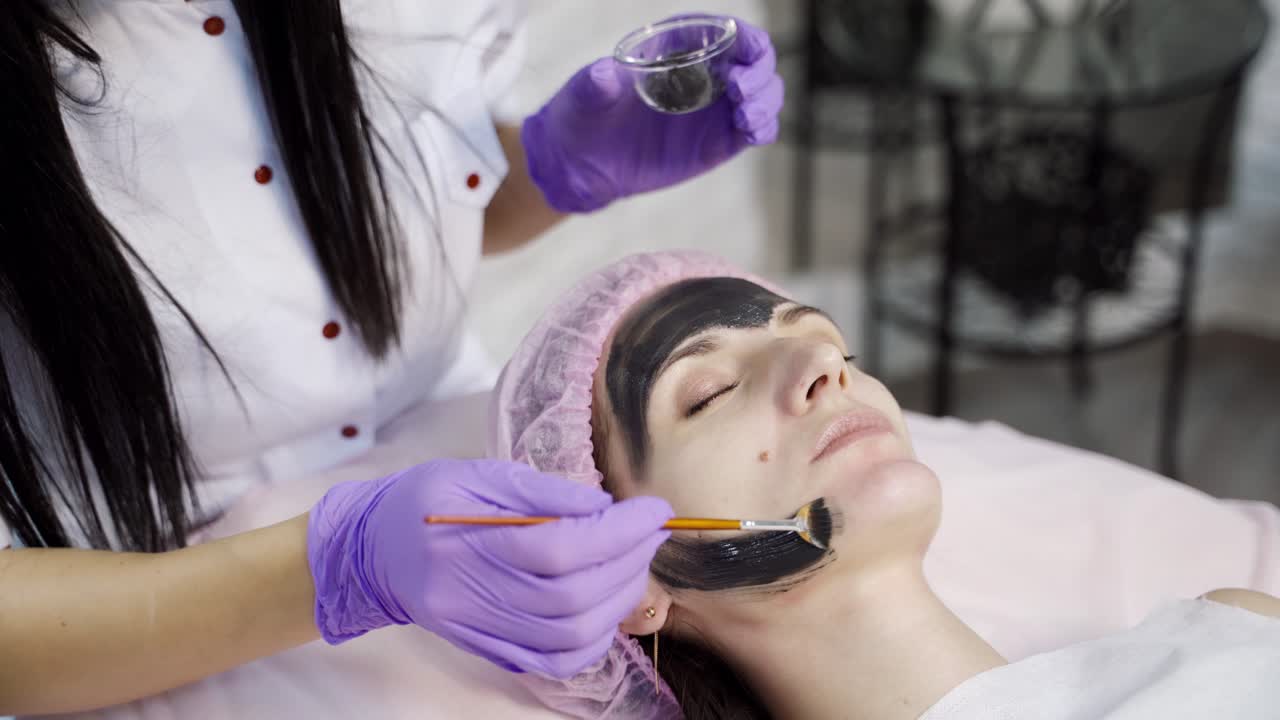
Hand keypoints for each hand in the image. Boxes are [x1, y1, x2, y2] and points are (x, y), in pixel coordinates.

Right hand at [306, 459, 672, 677]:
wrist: (373, 551)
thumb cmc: (425, 501)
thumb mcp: (474, 474)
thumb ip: (539, 490)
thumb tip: (603, 506)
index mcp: (463, 543)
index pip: (558, 547)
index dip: (617, 532)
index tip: (654, 510)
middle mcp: (470, 596)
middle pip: (571, 595)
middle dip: (627, 561)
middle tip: (650, 531)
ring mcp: (479, 630)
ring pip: (569, 635)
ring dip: (619, 600)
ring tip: (635, 562)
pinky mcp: (488, 649)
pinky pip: (554, 661)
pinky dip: (595, 638)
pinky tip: (608, 604)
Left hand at [521, 16, 782, 212]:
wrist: (581, 162)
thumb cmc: (582, 115)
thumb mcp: (584, 95)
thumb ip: (596, 84)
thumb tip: (604, 73)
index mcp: (677, 48)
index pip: (725, 31)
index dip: (745, 36)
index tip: (747, 52)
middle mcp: (704, 73)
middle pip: (755, 60)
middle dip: (760, 72)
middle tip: (739, 93)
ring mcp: (714, 108)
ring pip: (763, 93)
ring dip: (767, 100)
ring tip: (745, 118)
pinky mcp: (718, 141)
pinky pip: (756, 129)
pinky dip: (764, 129)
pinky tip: (751, 134)